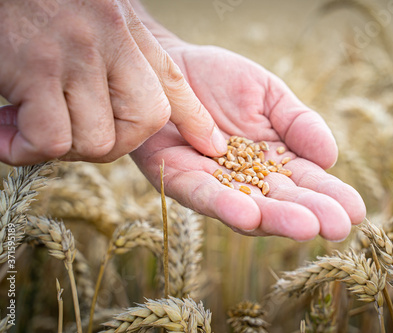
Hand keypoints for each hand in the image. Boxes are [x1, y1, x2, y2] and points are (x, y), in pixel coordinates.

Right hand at [0, 0, 225, 164]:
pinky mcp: (36, 68)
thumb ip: (109, 49)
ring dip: (64, 146)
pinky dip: (27, 148)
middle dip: (116, 142)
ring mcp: (76, 54)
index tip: (210, 142)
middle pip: (146, 120)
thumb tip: (109, 96)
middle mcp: (110, 40)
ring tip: (28, 125)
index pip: (173, 81)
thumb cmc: (30, 1)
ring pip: (100, 139)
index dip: (195, 117)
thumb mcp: (88, 14)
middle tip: (74, 134)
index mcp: (124, 28)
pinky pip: (53, 139)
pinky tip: (6, 130)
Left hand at [131, 39, 365, 240]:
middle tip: (337, 227)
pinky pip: (200, 195)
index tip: (356, 211)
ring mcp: (212, 184)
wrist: (169, 65)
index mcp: (272, 162)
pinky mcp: (176, 179)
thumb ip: (299, 123)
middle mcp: (245, 180)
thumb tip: (330, 158)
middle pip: (280, 202)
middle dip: (309, 214)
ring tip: (303, 226)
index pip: (306, 184)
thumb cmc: (220, 80)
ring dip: (273, 219)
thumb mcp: (269, 94)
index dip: (330, 197)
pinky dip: (222, 206)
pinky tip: (247, 213)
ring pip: (245, 208)